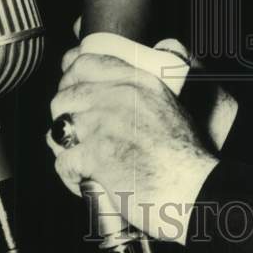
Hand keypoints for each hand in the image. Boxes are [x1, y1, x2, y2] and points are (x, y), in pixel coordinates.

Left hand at [47, 48, 218, 242]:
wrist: (193, 190)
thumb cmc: (183, 159)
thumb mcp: (166, 108)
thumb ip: (137, 94)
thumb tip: (100, 95)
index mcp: (139, 81)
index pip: (85, 62)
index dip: (69, 80)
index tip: (71, 96)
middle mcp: (121, 95)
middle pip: (65, 95)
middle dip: (64, 119)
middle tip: (75, 138)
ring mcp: (107, 123)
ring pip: (59, 127)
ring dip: (66, 148)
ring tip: (82, 163)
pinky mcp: (97, 153)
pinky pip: (62, 161)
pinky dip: (70, 177)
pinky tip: (87, 182)